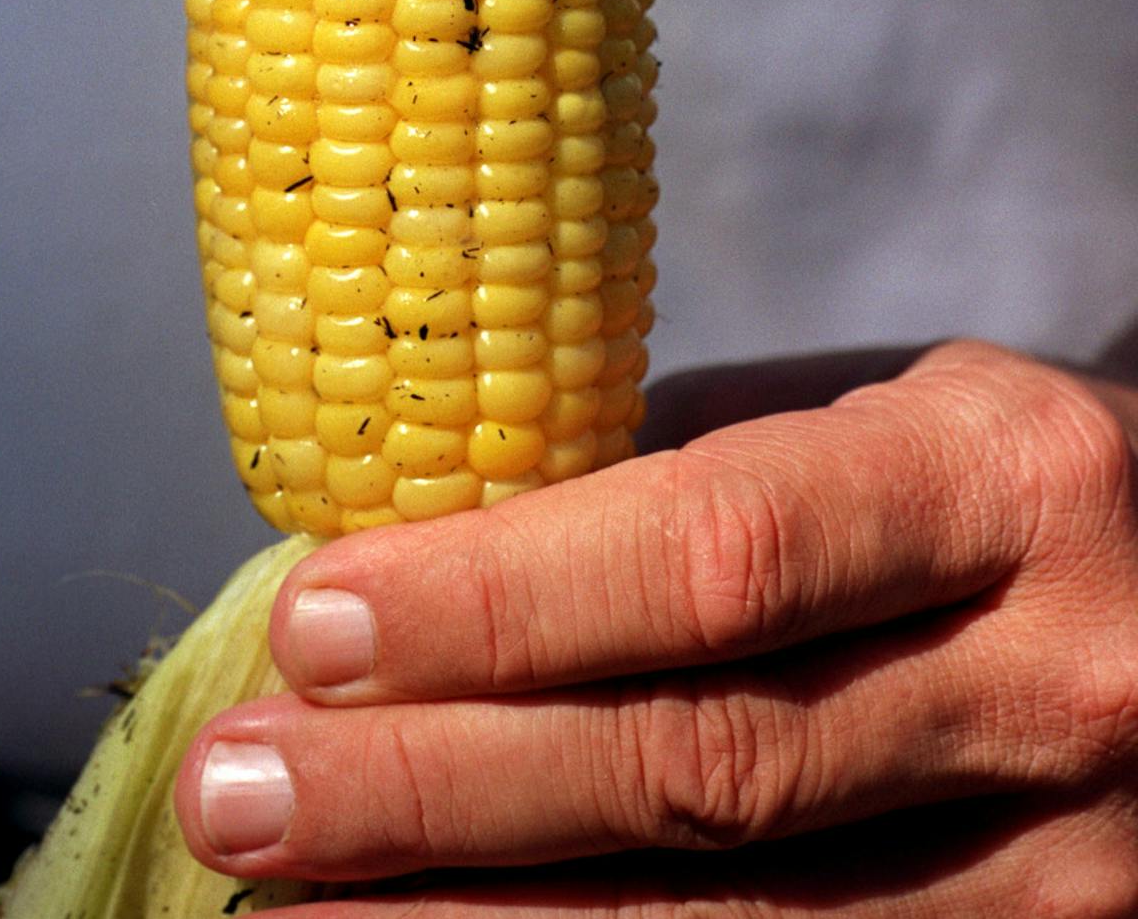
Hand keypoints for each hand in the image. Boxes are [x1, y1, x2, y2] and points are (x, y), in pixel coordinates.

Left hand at [175, 340, 1137, 913]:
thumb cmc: (1010, 500)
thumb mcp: (896, 428)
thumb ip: (703, 490)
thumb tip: (437, 558)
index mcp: (1008, 483)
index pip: (720, 552)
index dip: (504, 601)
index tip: (319, 623)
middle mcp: (1054, 687)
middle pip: (701, 765)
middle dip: (441, 788)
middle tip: (244, 792)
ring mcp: (1072, 870)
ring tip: (298, 902)